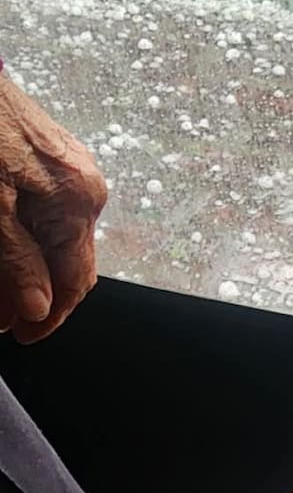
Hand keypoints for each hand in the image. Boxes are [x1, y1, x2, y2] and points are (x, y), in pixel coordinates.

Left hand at [0, 70, 105, 341]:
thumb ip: (16, 261)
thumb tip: (39, 308)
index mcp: (78, 202)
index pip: (74, 280)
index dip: (49, 316)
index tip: (21, 335)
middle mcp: (84, 187)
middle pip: (67, 262)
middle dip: (36, 294)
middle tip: (2, 317)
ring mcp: (70, 170)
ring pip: (53, 238)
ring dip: (26, 266)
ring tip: (0, 286)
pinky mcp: (50, 156)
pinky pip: (44, 211)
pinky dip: (23, 237)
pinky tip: (5, 246)